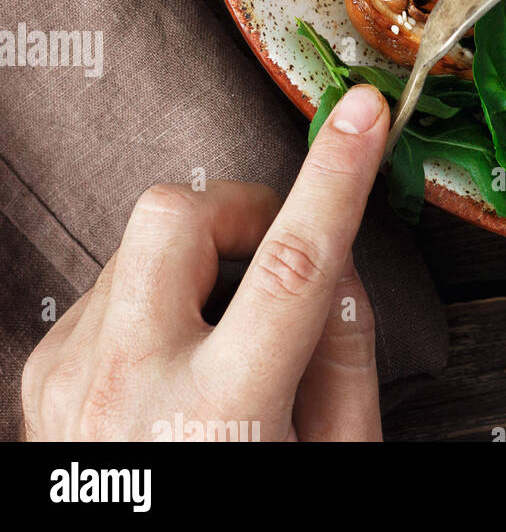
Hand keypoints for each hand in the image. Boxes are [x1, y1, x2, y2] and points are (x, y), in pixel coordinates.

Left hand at [21, 84, 389, 441]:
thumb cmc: (249, 518)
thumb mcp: (332, 459)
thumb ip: (346, 353)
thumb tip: (337, 262)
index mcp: (220, 413)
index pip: (295, 263)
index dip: (336, 174)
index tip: (362, 112)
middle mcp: (131, 388)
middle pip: (180, 218)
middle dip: (238, 208)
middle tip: (273, 249)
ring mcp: (73, 381)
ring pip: (141, 242)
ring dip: (199, 259)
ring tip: (223, 329)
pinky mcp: (44, 377)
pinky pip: (110, 284)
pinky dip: (157, 294)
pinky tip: (176, 355)